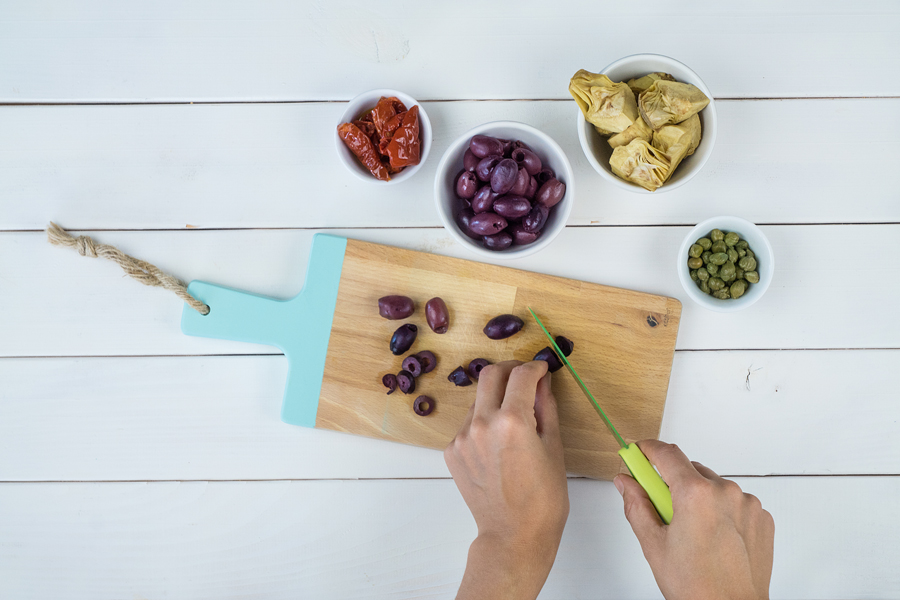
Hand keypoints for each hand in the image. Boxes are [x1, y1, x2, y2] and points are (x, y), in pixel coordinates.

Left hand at [445, 360, 568, 599]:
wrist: (513, 535)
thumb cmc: (543, 499)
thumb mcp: (554, 447)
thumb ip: (546, 406)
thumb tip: (542, 381)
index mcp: (512, 421)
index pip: (521, 375)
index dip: (535, 367)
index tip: (542, 368)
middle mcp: (481, 423)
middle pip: (490, 375)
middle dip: (510, 369)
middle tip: (525, 377)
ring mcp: (462, 437)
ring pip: (477, 399)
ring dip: (496, 398)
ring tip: (514, 418)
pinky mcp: (452, 450)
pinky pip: (468, 423)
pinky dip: (484, 422)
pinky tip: (498, 442)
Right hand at [615, 440, 774, 599]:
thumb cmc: (698, 587)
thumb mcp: (653, 545)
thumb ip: (636, 505)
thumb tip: (626, 482)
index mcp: (696, 494)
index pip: (666, 454)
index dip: (647, 449)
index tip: (638, 452)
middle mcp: (726, 492)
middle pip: (690, 470)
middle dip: (672, 482)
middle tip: (662, 508)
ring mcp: (748, 504)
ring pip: (714, 486)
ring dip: (699, 497)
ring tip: (693, 532)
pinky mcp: (762, 517)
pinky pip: (736, 501)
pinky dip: (722, 511)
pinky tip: (714, 536)